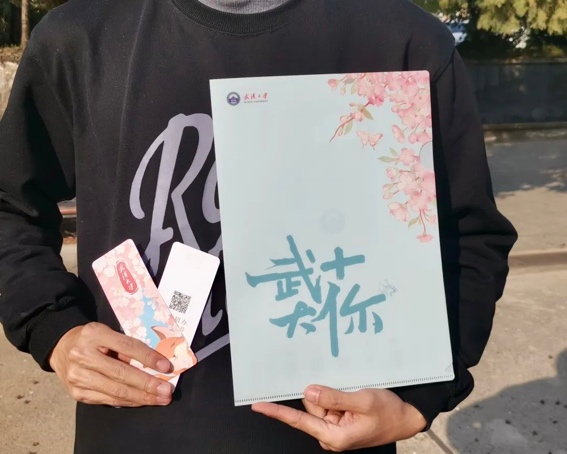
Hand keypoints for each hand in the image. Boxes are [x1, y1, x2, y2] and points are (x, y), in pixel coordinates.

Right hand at [49, 322, 174, 406]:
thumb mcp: (107, 332)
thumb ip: (126, 345)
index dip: (148, 357)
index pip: (127, 346)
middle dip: (147, 384)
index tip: (166, 366)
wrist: (61, 347)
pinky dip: (128, 402)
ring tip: (160, 399)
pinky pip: (108, 400)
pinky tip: (142, 401)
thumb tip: (156, 363)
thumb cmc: (93, 339)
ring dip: (141, 397)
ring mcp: (78, 377)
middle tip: (167, 390)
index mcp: (95, 334)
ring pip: (115, 391)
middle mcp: (83, 356)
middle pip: (121, 373)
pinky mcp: (77, 393)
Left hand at [252, 385, 426, 450]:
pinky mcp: (338, 423)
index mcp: (334, 436)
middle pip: (310, 408)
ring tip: (352, 395)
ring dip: (331, 395)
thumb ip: (334, 398)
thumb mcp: (362, 401)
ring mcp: (334, 429)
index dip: (277, 412)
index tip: (258, 406)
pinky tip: (349, 396)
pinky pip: (327, 405)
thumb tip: (308, 392)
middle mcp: (330, 435)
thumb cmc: (388, 412)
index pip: (299, 421)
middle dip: (323, 395)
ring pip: (318, 404)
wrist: (406, 417)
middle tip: (345, 390)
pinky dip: (334, 397)